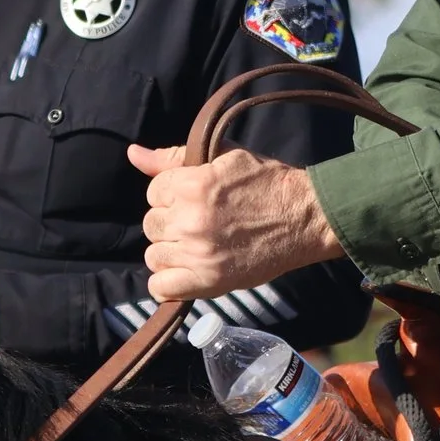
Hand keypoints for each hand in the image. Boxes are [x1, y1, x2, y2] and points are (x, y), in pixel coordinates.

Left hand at [130, 143, 345, 300]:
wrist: (306, 218)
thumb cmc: (267, 183)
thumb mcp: (224, 158)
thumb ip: (174, 157)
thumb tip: (133, 153)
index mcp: (193, 185)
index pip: (154, 192)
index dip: (173, 194)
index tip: (195, 198)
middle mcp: (191, 220)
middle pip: (152, 224)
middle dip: (172, 221)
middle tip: (201, 222)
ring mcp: (199, 254)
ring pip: (154, 255)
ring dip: (171, 251)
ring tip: (198, 245)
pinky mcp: (209, 282)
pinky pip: (161, 287)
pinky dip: (169, 282)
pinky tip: (188, 270)